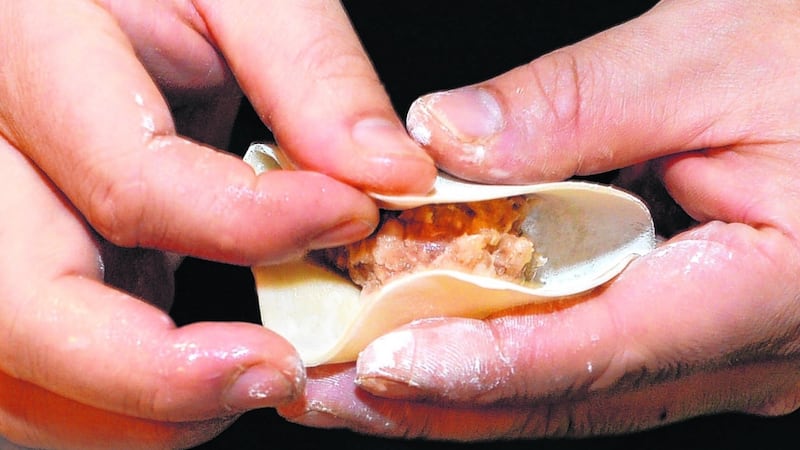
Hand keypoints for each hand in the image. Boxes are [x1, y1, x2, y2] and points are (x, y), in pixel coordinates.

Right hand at [0, 1, 434, 447]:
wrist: (88, 9)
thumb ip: (310, 73)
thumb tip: (389, 174)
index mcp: (24, 56)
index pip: (131, 181)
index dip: (257, 223)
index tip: (353, 216)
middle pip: (26, 313)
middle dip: (162, 376)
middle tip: (279, 372)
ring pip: (17, 374)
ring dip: (140, 410)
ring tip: (246, 374)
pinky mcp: (8, 270)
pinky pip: (33, 376)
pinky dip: (117, 402)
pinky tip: (192, 367)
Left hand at [280, 0, 799, 439]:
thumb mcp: (713, 55)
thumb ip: (574, 107)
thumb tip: (445, 142)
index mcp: (770, 293)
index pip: (601, 348)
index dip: (481, 364)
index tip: (379, 364)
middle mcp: (751, 352)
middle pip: (571, 393)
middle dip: (440, 401)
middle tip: (327, 393)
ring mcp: (731, 353)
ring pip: (576, 388)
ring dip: (463, 386)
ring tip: (358, 377)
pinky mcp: (708, 331)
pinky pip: (596, 357)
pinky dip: (510, 351)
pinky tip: (443, 338)